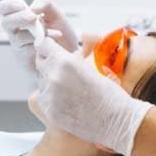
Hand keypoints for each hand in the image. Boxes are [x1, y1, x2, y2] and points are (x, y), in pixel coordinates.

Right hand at [0, 0, 80, 71]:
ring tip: (56, 33)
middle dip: (19, 18)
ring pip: (19, 37)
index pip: (4, 8)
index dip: (8, 5)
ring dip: (38, 32)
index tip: (21, 4)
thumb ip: (44, 3)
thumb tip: (32, 8)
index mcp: (19, 16)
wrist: (70, 53)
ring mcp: (19, 46)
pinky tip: (54, 44)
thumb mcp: (55, 13)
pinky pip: (29, 50)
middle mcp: (15, 31)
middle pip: (5, 22)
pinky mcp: (24, 59)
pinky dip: (44, 44)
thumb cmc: (60, 33)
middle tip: (33, 17)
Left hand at [29, 36, 151, 155]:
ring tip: (70, 89)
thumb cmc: (109, 93)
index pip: (43, 45)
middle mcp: (54, 76)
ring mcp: (49, 95)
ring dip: (49, 81)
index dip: (47, 46)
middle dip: (49, 62)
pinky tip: (67, 100)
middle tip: (62, 70)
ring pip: (41, 81)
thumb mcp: (97, 64)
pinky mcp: (49, 110)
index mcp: (66, 61)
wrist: (115, 121)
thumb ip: (83, 49)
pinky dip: (50, 97)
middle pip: (40, 62)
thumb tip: (82, 33)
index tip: (49, 48)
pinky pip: (43, 97)